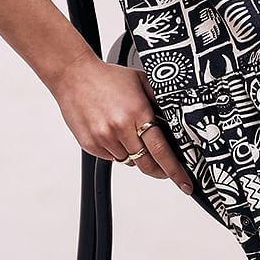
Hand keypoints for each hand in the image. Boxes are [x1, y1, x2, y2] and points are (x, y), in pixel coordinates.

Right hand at [48, 52, 193, 193]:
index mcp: (137, 112)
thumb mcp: (141, 80)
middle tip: (167, 171)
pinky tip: (115, 133)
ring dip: (136, 156)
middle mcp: (120, 128)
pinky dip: (118, 151)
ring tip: (131, 135)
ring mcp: (104, 138)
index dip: (175, 170)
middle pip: (146, 163)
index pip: (161, 150)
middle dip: (160, 171)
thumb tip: (176, 118)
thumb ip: (159, 100)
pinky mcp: (91, 145)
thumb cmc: (107, 77)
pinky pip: (112, 158)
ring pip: (129, 161)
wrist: (74, 76)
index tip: (184, 182)